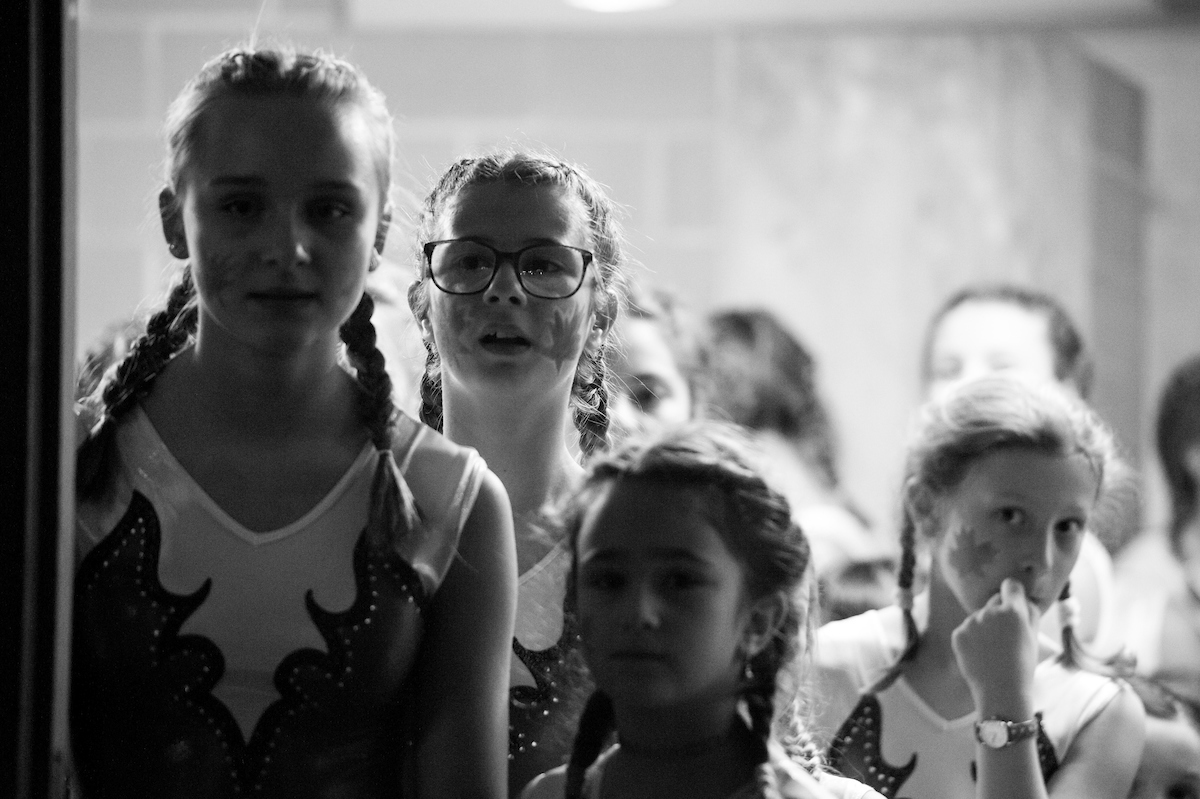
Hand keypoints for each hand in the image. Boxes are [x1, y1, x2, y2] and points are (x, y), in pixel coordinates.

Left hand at [951, 578, 1039, 715]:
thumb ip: (1031, 613)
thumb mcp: (1034, 637)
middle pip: (994, 601)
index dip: (1014, 593)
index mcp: (1012, 611)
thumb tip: (1023, 598)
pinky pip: (967, 630)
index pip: (1011, 586)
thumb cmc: (1023, 666)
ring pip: (979, 617)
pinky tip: (981, 655)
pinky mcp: (958, 633)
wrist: (1001, 691)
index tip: (1014, 601)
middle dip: (1000, 612)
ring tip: (994, 651)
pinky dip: (972, 639)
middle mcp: (989, 611)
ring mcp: (971, 622)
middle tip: (1006, 636)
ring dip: (985, 627)